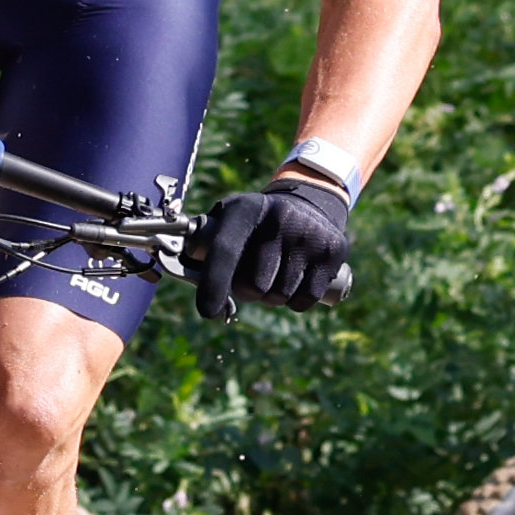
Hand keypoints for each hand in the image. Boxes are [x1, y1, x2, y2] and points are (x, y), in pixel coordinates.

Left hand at [190, 172, 354, 322]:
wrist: (308, 203)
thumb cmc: (255, 223)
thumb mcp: (228, 218)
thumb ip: (204, 243)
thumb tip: (181, 263)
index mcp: (246, 209)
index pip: (225, 252)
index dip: (214, 286)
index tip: (209, 312)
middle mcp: (279, 218)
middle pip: (254, 286)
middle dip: (248, 291)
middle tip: (254, 275)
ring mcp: (309, 235)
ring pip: (279, 296)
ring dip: (272, 296)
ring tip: (276, 271)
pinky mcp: (333, 251)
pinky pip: (305, 300)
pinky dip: (296, 300)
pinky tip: (296, 277)